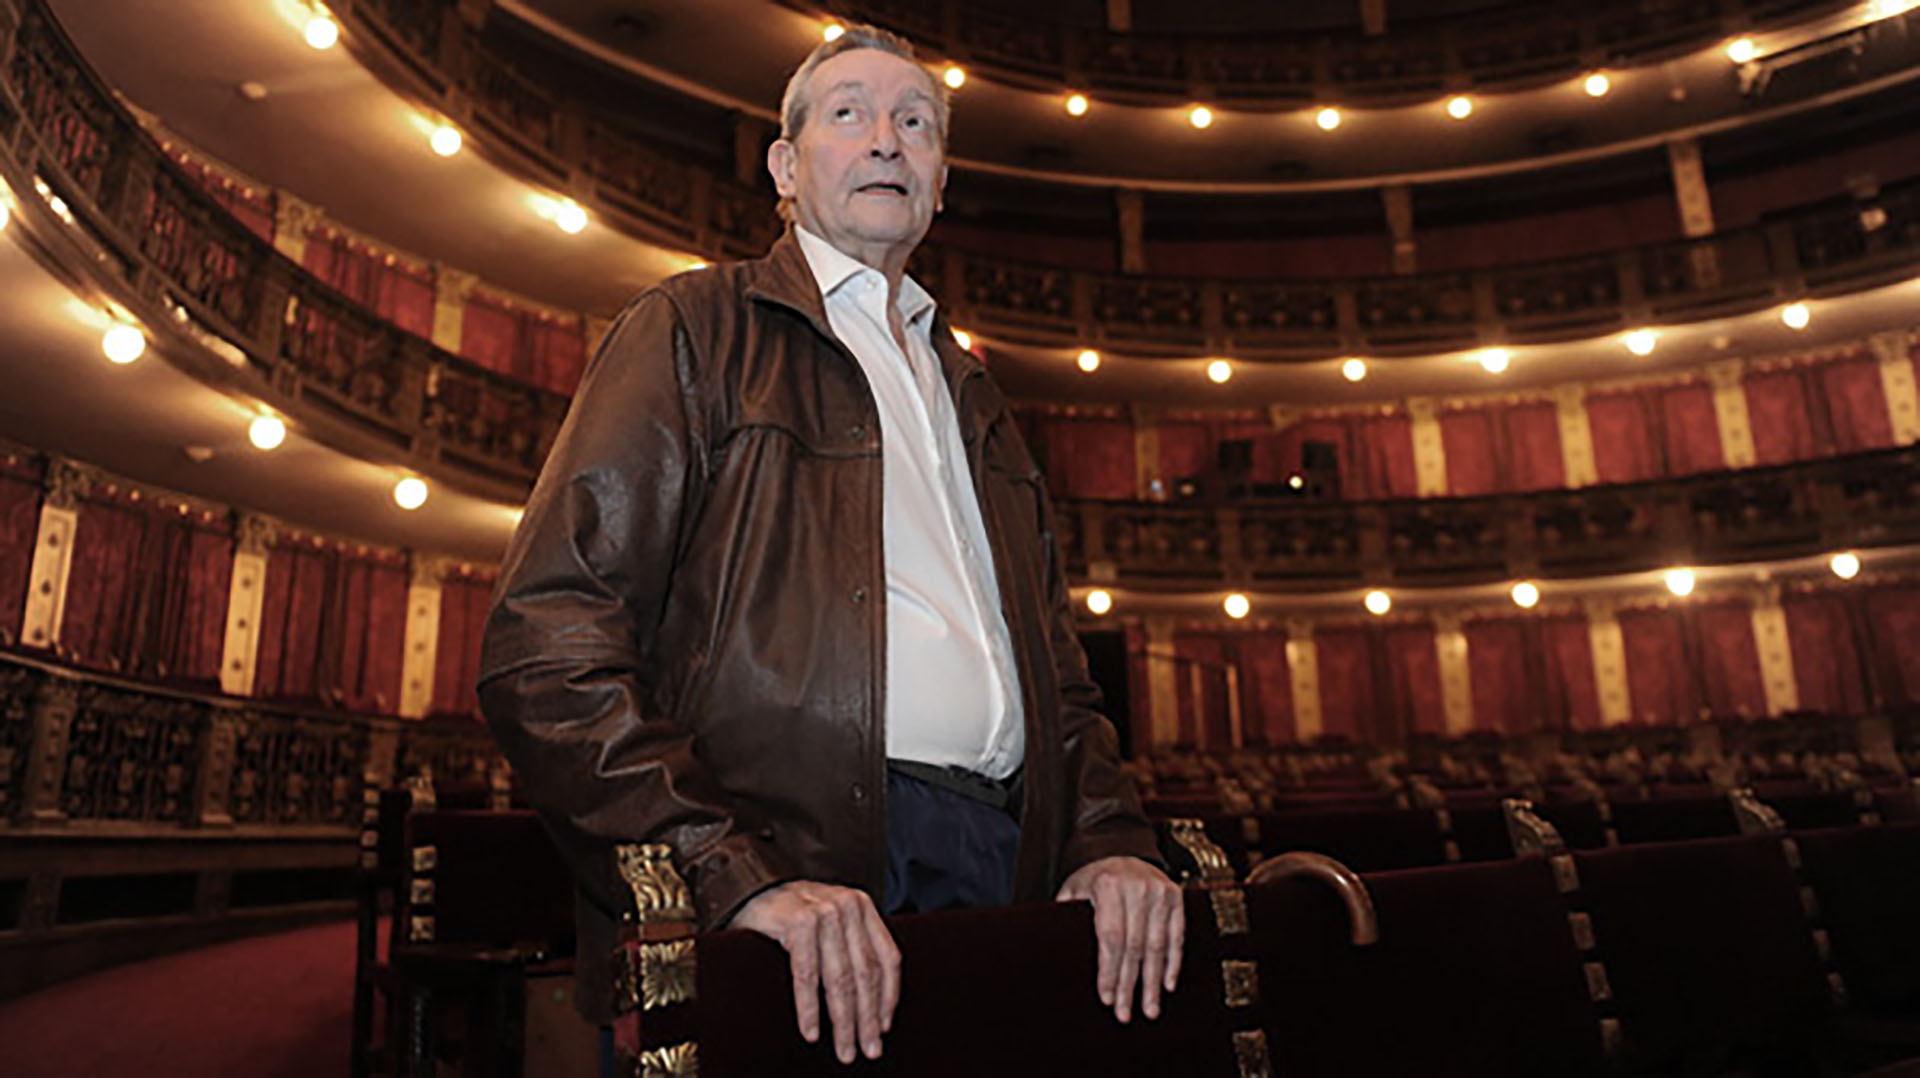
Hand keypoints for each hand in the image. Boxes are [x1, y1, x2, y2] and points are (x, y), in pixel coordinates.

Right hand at [731, 880, 900, 1063]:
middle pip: (865, 974)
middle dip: (867, 1019)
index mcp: (862, 906)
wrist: (748, 888)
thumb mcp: (832, 920)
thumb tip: (873, 1002)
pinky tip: (811, 1031)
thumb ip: (852, 945)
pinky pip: (807, 975)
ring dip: (843, 1021)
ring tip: (844, 1049)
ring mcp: (823, 912)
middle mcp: (847, 906)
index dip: (888, 996)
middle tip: (868, 1050)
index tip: (884, 1027)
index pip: (887, 957)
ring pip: (840, 979)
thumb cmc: (792, 912)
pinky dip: (809, 1008)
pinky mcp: (797, 922)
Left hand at [1055, 857, 1183, 1022]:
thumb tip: (1051, 955)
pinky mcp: (1176, 896)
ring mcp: (1159, 892)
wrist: (1121, 850)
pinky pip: (1177, 936)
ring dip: (1153, 982)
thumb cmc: (1092, 878)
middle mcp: (1137, 888)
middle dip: (1129, 985)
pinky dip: (1173, 963)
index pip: (1111, 938)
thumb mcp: (1073, 891)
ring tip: (1149, 1009)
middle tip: (1125, 1013)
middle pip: (1134, 947)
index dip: (1109, 972)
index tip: (1106, 998)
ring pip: (1158, 946)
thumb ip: (1066, 919)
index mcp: (1108, 886)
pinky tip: (1167, 985)